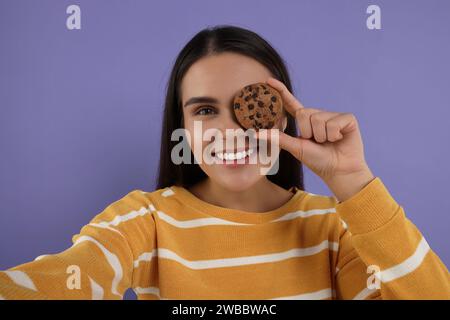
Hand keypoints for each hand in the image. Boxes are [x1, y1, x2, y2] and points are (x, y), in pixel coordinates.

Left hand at [255, 77, 375, 201]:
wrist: (340, 171)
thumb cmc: (318, 161)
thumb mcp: (295, 148)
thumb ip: (277, 138)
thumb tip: (255, 134)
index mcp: (305, 121)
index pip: (290, 103)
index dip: (280, 91)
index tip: (268, 81)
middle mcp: (318, 115)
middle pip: (303, 113)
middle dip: (308, 132)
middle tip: (317, 142)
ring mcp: (333, 116)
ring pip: (318, 119)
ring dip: (322, 136)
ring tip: (329, 143)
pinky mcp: (347, 118)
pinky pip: (333, 122)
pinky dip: (334, 135)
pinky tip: (340, 139)